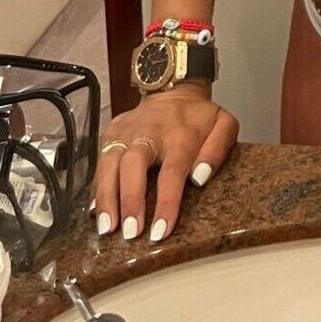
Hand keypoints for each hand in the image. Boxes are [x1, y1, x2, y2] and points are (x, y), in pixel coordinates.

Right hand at [91, 82, 237, 243]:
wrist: (172, 88)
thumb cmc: (199, 117)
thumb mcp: (223, 124)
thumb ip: (218, 149)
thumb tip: (199, 178)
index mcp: (180, 134)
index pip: (172, 171)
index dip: (166, 202)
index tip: (161, 231)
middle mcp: (149, 132)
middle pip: (133, 164)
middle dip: (129, 199)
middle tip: (130, 233)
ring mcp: (126, 131)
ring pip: (109, 163)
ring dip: (107, 198)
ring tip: (108, 229)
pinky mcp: (110, 133)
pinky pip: (100, 162)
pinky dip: (97, 188)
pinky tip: (97, 212)